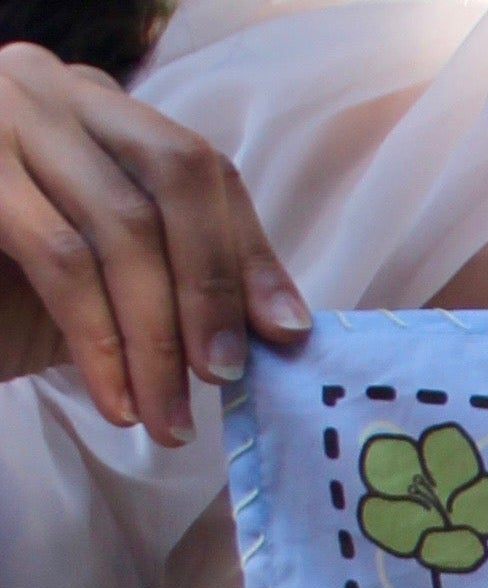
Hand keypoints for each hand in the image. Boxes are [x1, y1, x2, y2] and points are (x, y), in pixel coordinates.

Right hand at [0, 40, 307, 442]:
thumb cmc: (17, 293)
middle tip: (223, 377)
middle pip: (170, 177)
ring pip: (121, 226)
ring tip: (170, 420)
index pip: (200, 168)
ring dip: (157, 339)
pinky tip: (119, 402)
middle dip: (209, 289)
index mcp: (100, 109)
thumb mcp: (114, 280)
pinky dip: (101, 342)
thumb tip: (285, 329)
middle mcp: (52, 91)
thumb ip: (185, 280)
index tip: (284, 336)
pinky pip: (60, 259)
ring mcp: (4, 117)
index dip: (249, 253)